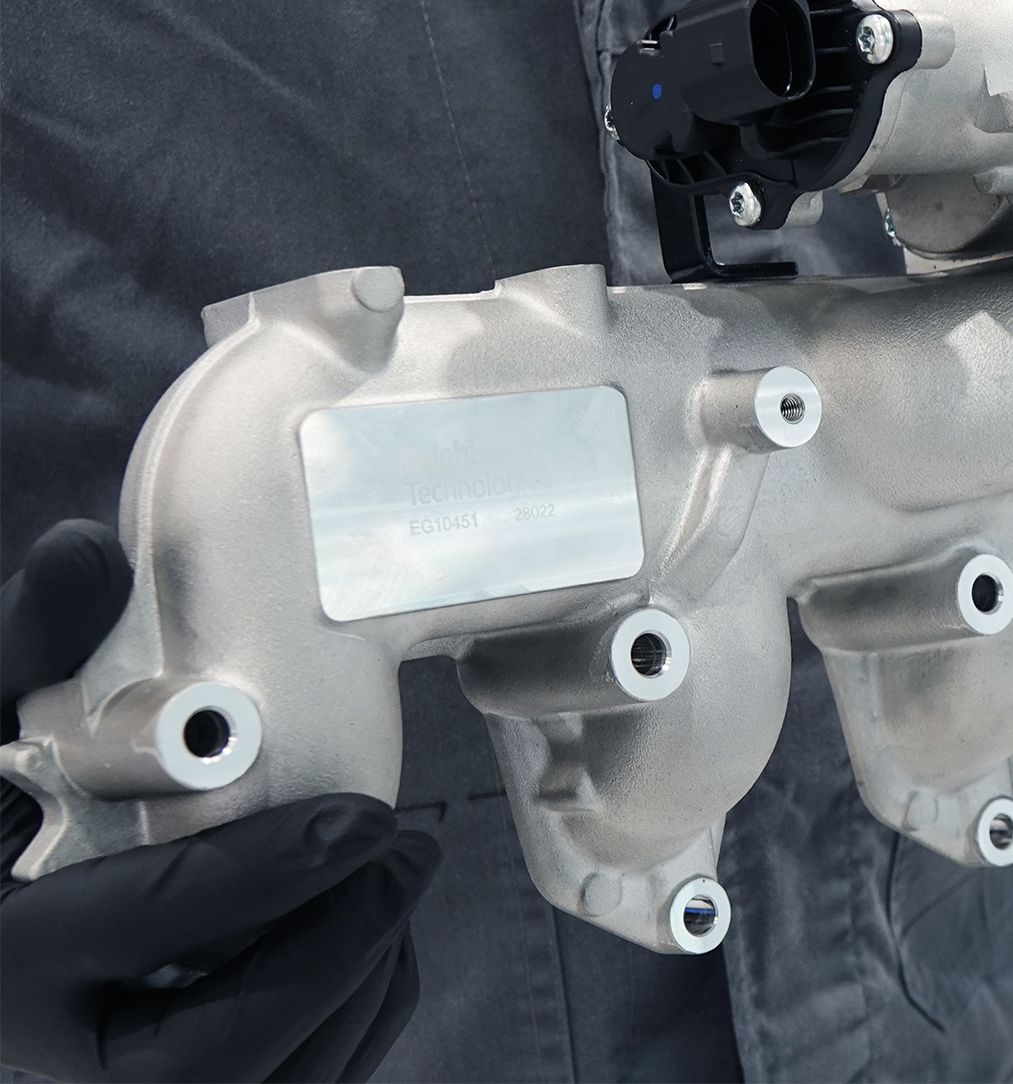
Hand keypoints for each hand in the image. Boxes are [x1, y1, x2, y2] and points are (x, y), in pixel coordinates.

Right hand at [0, 521, 441, 1082]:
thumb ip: (32, 647)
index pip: (139, 928)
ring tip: (403, 870)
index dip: (259, 875)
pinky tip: (373, 928)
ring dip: (358, 975)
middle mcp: (52, 1056)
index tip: (361, 815)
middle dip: (334, 947)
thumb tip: (88, 551)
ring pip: (271, 1081)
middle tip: (407, 847)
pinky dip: (351, 1014)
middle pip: (217, 1051)